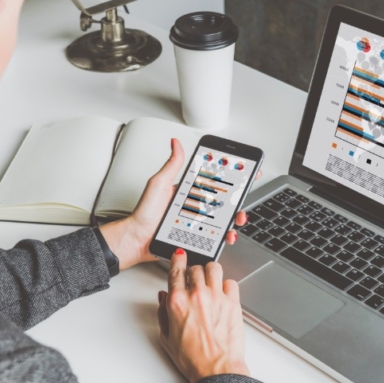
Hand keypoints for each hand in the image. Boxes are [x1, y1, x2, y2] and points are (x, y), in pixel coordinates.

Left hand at [100, 139, 261, 269]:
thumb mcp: (159, 184)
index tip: (245, 170)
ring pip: (224, 219)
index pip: (214, 180)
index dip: (232, 176)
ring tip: (237, 218)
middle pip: (224, 200)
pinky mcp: (198, 237)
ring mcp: (197, 222)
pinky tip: (227, 235)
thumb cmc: (145, 213)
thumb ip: (171, 165)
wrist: (137, 238)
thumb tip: (175, 143)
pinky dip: (226, 236)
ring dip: (236, 218)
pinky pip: (216, 236)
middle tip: (242, 197)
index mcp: (189, 191)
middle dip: (239, 199)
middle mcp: (195, 206)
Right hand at [157, 248, 248, 382]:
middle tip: (195, 279)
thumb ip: (162, 312)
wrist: (217, 370)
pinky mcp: (233, 303)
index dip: (178, 259)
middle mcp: (196, 295)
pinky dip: (226, 285)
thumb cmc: (193, 359)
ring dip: (210, 272)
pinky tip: (223, 294)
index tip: (179, 255)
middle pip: (196, 268)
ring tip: (210, 281)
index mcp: (177, 302)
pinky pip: (231, 282)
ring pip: (214, 268)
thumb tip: (163, 297)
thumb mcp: (167, 337)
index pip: (176, 270)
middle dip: (194, 271)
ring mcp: (216, 297)